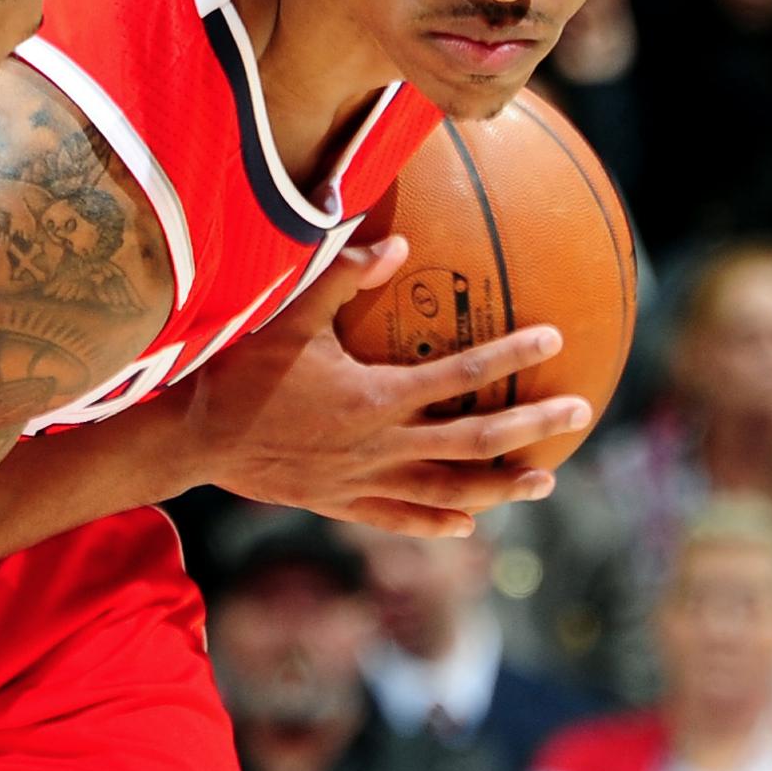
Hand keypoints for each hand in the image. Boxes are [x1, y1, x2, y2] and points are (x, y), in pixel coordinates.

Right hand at [175, 236, 590, 534]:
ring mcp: (363, 482)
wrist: (194, 440)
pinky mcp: (340, 504)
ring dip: (499, 487)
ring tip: (543, 481)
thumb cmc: (238, 372)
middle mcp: (380, 446)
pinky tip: (465, 526)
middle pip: (473, 442)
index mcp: (376, 398)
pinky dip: (437, 523)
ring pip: (448, 491)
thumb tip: (399, 244)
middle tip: (578, 413)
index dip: (512, 356)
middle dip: (531, 428)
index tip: (554, 339)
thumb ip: (342, 279)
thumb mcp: (287, 317)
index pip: (461, 376)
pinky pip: (399, 520)